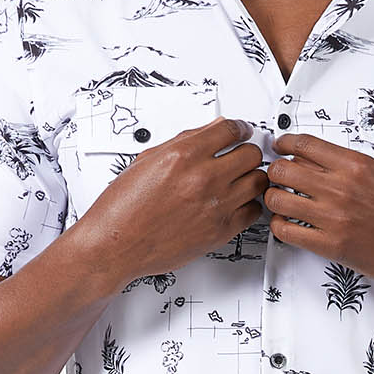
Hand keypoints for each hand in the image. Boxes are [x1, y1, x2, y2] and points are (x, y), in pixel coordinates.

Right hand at [78, 117, 267, 293]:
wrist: (116, 245)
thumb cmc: (124, 206)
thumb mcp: (148, 160)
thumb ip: (185, 141)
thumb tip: (211, 130)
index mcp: (184, 155)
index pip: (230, 129)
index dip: (240, 127)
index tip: (242, 131)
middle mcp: (203, 178)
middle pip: (251, 154)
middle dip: (246, 152)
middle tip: (240, 156)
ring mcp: (215, 206)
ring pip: (258, 181)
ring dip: (250, 178)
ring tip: (238, 180)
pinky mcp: (221, 231)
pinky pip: (253, 211)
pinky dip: (248, 205)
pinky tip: (235, 202)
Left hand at [265, 132, 373, 299]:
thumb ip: (351, 168)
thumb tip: (319, 162)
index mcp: (355, 165)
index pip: (303, 144)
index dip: (283, 143)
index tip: (279, 147)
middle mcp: (341, 187)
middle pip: (283, 168)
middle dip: (275, 172)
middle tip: (278, 178)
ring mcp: (334, 217)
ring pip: (277, 198)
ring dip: (274, 199)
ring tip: (282, 202)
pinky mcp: (331, 245)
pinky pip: (286, 231)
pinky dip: (280, 226)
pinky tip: (288, 224)